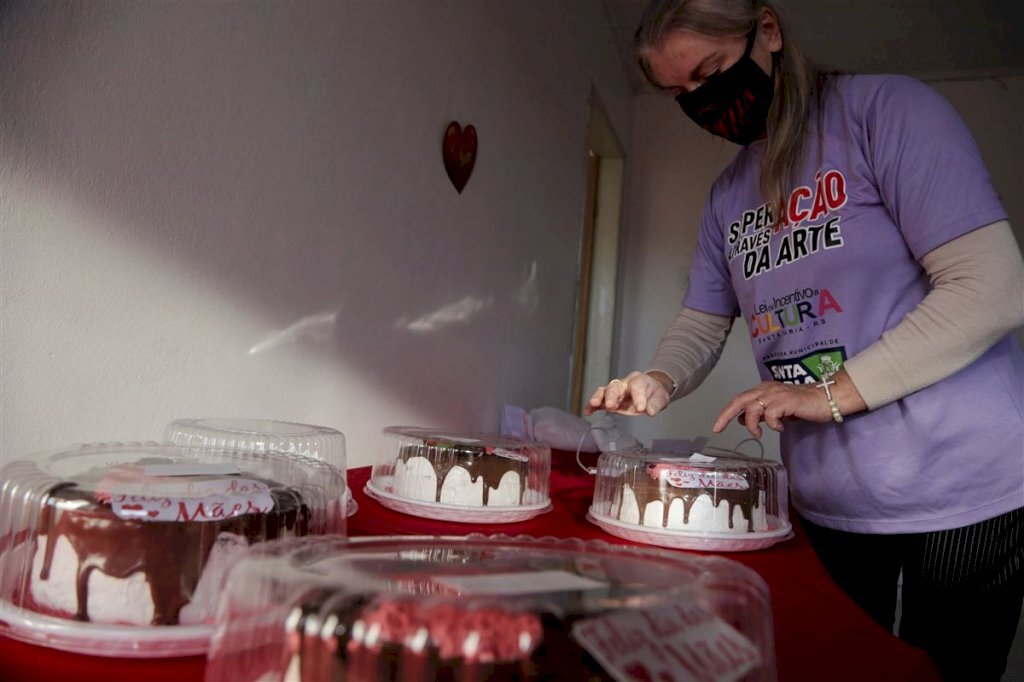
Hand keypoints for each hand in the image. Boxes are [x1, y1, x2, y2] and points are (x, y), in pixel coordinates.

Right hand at [585, 371, 672, 416]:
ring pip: (605, 391)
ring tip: (594, 404)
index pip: (637, 387)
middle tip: (610, 405)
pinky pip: (600, 402)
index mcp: (639, 380)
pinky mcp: (611, 401)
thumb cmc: (655, 393)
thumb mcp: (661, 398)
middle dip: (612, 395)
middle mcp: (625, 384)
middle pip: (615, 386)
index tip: (641, 409)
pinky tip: (588, 411)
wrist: (653, 391)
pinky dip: (593, 406)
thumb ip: (654, 405)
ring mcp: (616, 392)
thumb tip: (648, 411)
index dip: (639, 398)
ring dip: (599, 398)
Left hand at [712, 380, 833, 438]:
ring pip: (752, 408)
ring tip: (758, 434)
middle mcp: (767, 389)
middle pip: (739, 400)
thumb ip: (761, 412)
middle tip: (718, 428)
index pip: (740, 399)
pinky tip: (782, 427)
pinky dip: (773, 425)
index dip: (727, 412)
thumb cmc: (802, 405)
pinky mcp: (786, 402)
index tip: (718, 426)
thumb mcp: (777, 409)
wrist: (826, 398)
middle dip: (726, 415)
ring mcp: (776, 394)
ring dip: (751, 424)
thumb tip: (741, 419)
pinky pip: (770, 415)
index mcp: (763, 389)